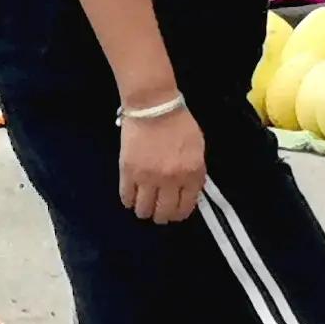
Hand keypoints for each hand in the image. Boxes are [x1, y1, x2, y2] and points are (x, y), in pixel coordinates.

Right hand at [118, 104, 205, 224]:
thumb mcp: (197, 148)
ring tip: (145, 207)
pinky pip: (126, 197)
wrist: (154, 106)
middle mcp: (171, 180)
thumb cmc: (179, 123)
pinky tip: (131, 198)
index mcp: (192, 173)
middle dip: (163, 217)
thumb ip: (195, 172)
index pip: (187, 206)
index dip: (180, 214)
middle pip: (165, 213)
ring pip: (144, 210)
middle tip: (160, 214)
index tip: (176, 213)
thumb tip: (190, 192)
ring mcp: (148, 178)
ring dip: (145, 212)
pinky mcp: (128, 172)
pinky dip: (129, 201)